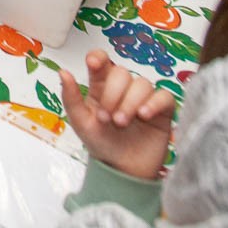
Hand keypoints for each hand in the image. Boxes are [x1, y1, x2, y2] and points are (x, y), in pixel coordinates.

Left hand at [60, 51, 175, 181]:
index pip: (101, 61)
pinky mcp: (162, 109)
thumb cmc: (101, 143)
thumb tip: (63, 72)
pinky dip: (154, 103)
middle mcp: (123, 88)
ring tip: (121, 123)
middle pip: (121, 73)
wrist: (123, 170)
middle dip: (113, 94)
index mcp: (101, 86)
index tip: (93, 64)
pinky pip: (164, 96)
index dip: (98, 58)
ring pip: (142, 83)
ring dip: (130, 102)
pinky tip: (144, 115)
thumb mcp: (81, 123)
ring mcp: (143, 97)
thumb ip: (71, 98)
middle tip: (107, 118)